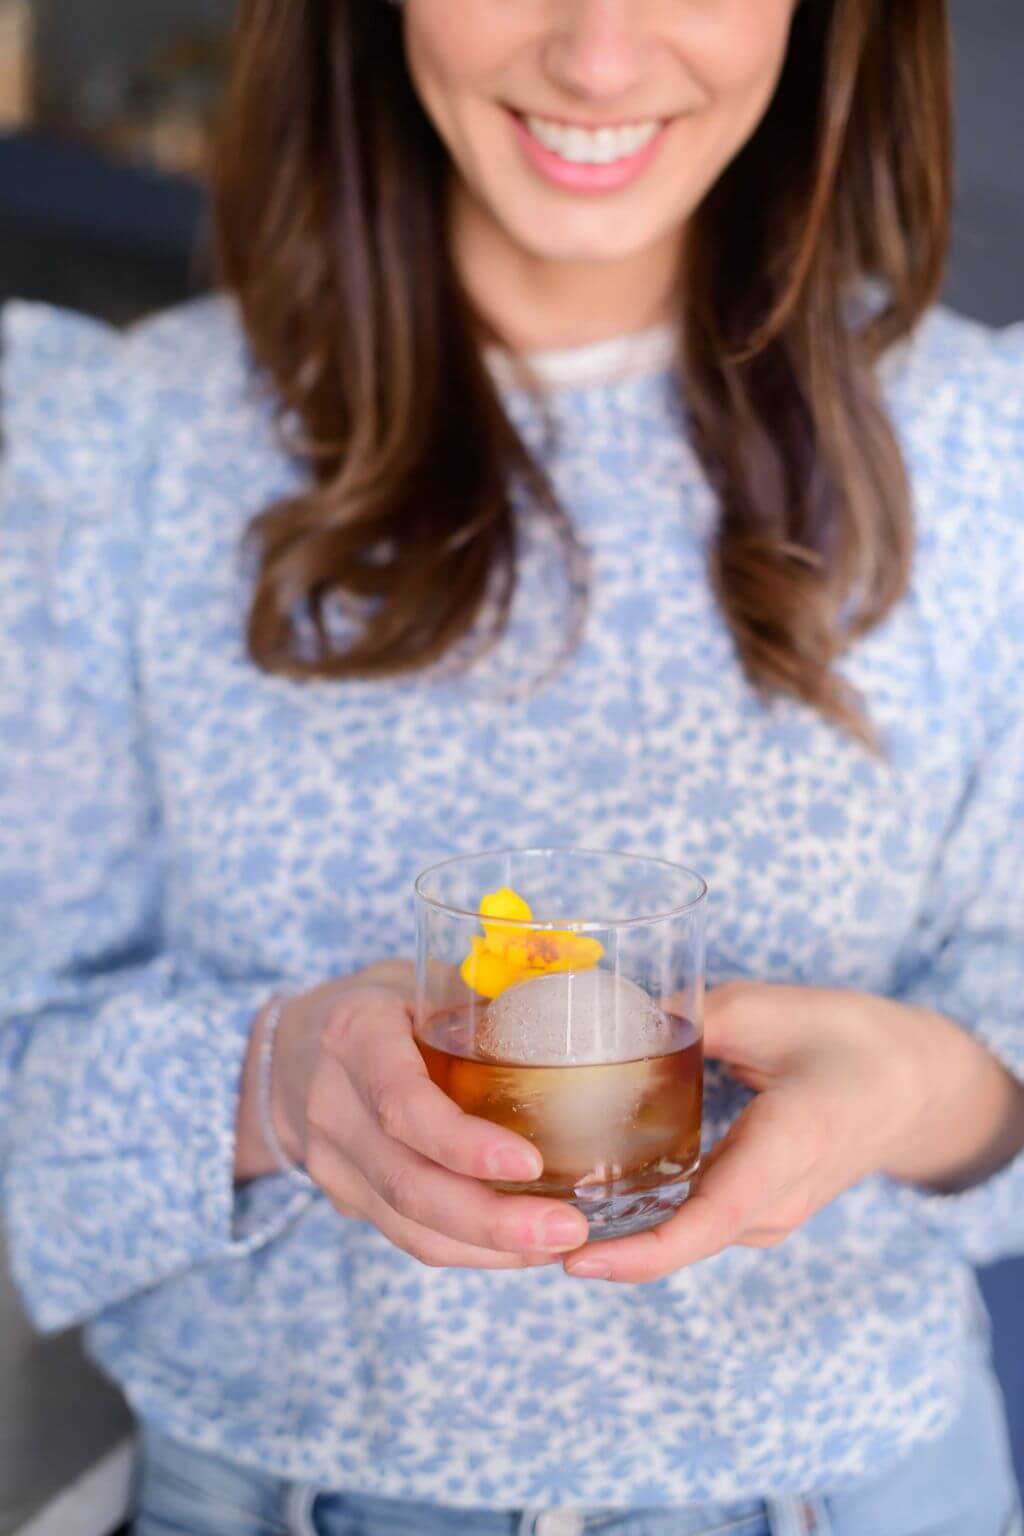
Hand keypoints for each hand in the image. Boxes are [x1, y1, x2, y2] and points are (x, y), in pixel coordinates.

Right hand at [238, 962, 589, 1269]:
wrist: (292, 1050)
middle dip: (491, 1220)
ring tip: (560, 1245)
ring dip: (489, 1248)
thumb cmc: (384, 1005)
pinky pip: (410, 1237)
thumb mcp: (423, 977)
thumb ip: (487, 993)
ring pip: (409, 1225)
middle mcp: (333, 1105)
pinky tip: (525, 1248)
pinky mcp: (346, 1199)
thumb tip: (590, 996)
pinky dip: (472, 1251)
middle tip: (568, 1229)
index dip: (461, 1143)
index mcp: (355, 1036)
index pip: (401, 1104)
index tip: (530, 1162)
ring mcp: (333, 1162)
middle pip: (408, 1184)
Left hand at [563, 980, 1022, 1283]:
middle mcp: (776, 1198)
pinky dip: (637, 1216)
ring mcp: (768, 1214)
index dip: (641, 1251)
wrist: (912, 1084)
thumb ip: (691, 1017)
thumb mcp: (769, 1008)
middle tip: (513, 1225)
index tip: (575, 1258)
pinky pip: (689, 1221)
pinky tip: (578, 1193)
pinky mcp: (756, 1209)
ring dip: (612, 1232)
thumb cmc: (848, 1039)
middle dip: (599, 1243)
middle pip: (679, 1238)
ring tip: (528, 1213)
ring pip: (681, 1234)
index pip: (711, 1219)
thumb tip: (609, 1021)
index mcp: (788, 1147)